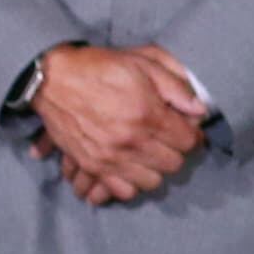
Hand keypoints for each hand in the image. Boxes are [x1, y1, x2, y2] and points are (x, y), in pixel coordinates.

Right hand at [28, 44, 203, 205]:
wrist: (53, 79)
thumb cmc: (100, 67)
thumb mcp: (143, 63)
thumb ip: (176, 87)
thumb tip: (200, 110)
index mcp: (147, 114)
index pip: (189, 142)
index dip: (192, 134)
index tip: (186, 128)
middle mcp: (131, 140)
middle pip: (173, 164)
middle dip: (176, 150)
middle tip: (167, 138)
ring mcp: (111, 157)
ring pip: (152, 181)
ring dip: (155, 168)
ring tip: (149, 151)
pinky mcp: (93, 166)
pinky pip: (124, 191)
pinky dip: (131, 182)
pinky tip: (130, 165)